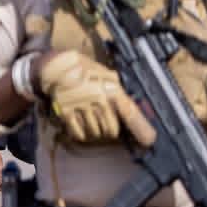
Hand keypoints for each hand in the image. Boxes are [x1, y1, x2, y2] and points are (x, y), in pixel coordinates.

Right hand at [37, 51, 155, 145]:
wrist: (57, 65)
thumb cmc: (85, 69)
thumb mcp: (107, 74)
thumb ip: (118, 91)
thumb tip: (130, 110)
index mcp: (112, 88)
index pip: (130, 113)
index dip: (141, 129)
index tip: (149, 141)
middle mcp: (98, 98)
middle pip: (111, 129)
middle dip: (110, 132)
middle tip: (108, 130)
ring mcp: (82, 105)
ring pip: (95, 132)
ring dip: (96, 133)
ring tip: (94, 127)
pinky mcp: (66, 110)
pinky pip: (77, 131)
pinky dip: (82, 135)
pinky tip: (83, 132)